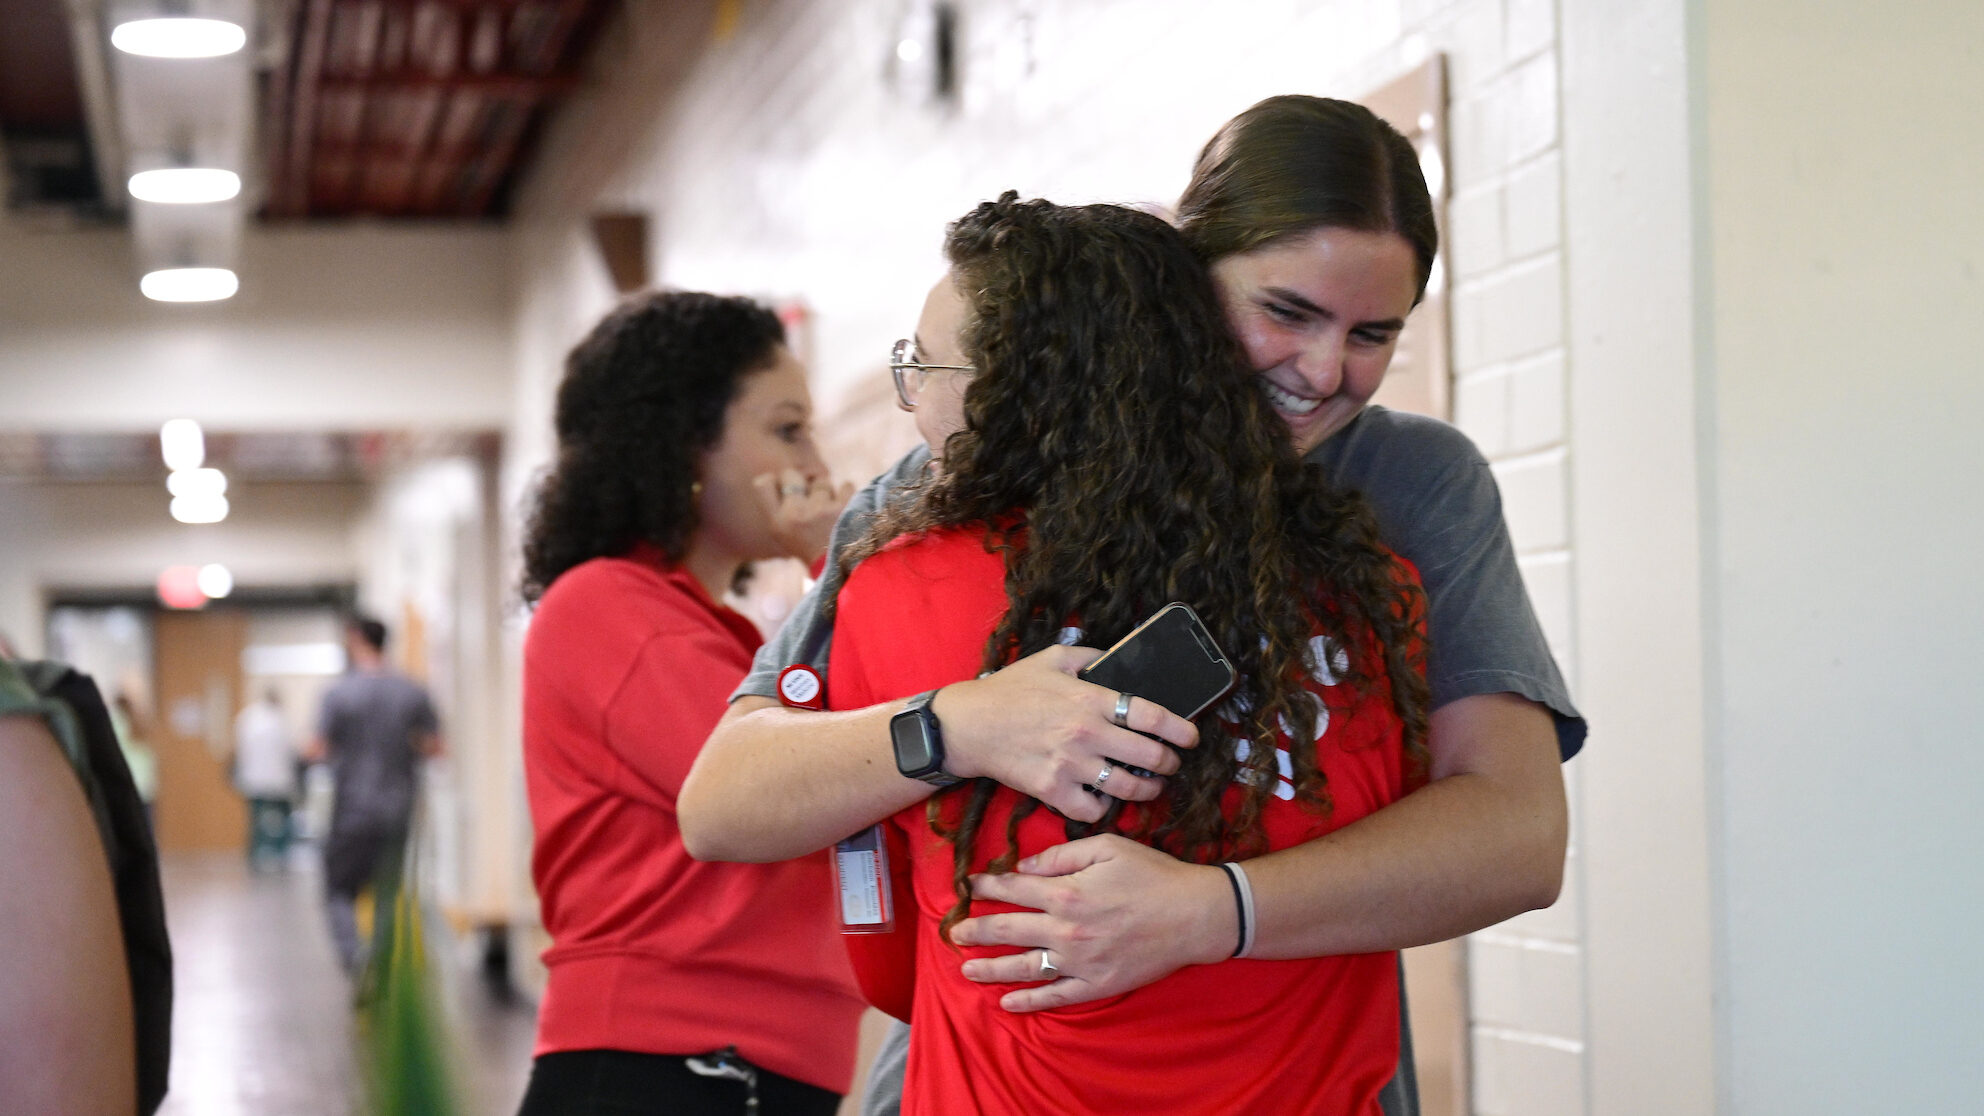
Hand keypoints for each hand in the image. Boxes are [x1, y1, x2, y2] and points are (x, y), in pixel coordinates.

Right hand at [752, 468, 852, 563]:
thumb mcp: (785, 535)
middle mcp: (795, 514)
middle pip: (791, 475)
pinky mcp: (845, 509)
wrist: (842, 572)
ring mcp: (820, 510)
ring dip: (827, 492)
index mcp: (777, 523)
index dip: (776, 481)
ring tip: (830, 512)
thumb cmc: (812, 550)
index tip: (786, 489)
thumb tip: (795, 474)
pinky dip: (847, 495)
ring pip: (822, 481)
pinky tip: (846, 511)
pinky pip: (845, 486)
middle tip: (811, 496)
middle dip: (802, 481)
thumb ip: (783, 506)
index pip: (763, 484)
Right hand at [934, 645, 1197, 821]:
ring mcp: (1070, 765)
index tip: (1190, 737)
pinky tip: (1107, 798)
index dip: (1181, 729)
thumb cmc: (1009, 691)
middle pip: (1149, 756)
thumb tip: (1120, 658)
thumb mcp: (1051, 659)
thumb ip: (1090, 656)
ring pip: (1127, 787)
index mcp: (1090, 698)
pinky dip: (1105, 807)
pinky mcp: (1053, 791)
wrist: (969, 726)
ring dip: (1147, 790)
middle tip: (1171, 763)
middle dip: (1170, 763)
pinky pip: (1094, 809)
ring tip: (1150, 786)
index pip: (1151, 716)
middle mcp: (1085, 733)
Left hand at [951, 835, 1232, 1010]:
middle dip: (976, 930)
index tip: (969, 888)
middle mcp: (1065, 930)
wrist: (1195, 914)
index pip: (1013, 889)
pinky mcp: (1096, 984)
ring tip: (966, 969)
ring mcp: (1079, 961)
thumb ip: (1062, 854)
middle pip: (1007, 930)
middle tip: (954, 933)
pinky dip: (1028, 1002)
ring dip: (990, 969)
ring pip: (1023, 967)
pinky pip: (1054, 996)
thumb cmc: (1154, 874)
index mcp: (1066, 892)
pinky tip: (1007, 1003)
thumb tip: (1026, 866)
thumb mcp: (1108, 847)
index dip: (986, 887)